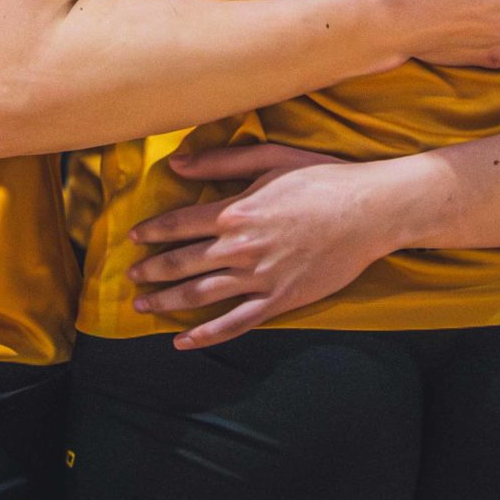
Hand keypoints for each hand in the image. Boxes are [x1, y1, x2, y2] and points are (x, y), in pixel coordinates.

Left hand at [127, 143, 407, 349]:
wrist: (368, 211)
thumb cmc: (321, 178)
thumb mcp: (269, 157)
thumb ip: (220, 162)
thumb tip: (177, 163)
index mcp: (235, 212)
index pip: (179, 224)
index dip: (152, 232)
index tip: (134, 237)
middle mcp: (239, 248)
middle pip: (183, 263)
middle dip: (152, 271)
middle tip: (131, 277)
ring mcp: (258, 278)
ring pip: (200, 294)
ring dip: (167, 301)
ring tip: (143, 306)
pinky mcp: (279, 300)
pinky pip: (234, 323)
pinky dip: (205, 335)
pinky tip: (183, 342)